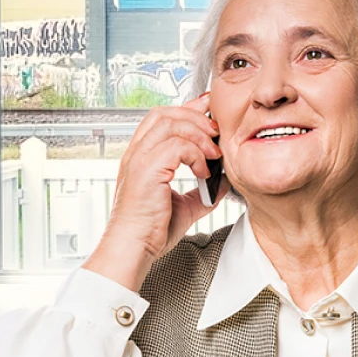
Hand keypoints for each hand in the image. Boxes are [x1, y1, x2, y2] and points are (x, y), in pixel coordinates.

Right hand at [82, 94, 228, 290]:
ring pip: (170, 124)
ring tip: (212, 153)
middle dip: (195, 117)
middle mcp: (136, 153)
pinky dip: (195, 155)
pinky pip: (177, 146)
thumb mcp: (184, 205)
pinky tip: (203, 172)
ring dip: (198, 134)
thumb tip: (223, 181)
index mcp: (141, 156)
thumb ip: (202, 190)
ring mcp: (139, 159)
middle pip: (165, 113)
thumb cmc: (151, 231)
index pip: (161, 118)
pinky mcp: (147, 170)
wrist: (134, 248)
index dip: (186, 108)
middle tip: (216, 132)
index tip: (207, 107)